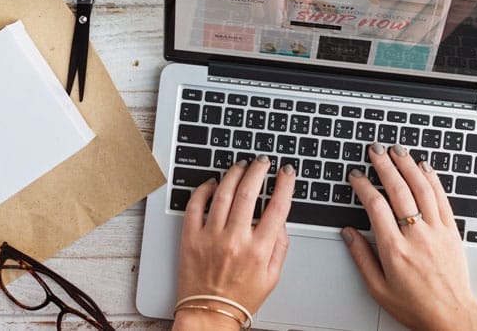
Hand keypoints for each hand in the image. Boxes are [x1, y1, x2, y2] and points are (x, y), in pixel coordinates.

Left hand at [173, 157, 294, 329]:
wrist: (208, 317)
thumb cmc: (240, 298)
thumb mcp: (272, 277)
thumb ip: (281, 246)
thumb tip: (281, 219)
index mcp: (258, 250)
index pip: (277, 207)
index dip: (285, 184)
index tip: (286, 172)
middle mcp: (234, 241)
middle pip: (249, 193)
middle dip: (258, 170)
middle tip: (262, 162)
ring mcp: (210, 238)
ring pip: (223, 193)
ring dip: (234, 174)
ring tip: (241, 165)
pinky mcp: (190, 238)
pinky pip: (195, 205)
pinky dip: (203, 189)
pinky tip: (212, 183)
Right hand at [342, 143, 476, 330]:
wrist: (451, 316)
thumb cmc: (415, 306)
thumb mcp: (378, 289)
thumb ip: (361, 258)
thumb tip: (348, 233)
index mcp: (394, 250)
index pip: (375, 206)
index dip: (363, 186)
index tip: (356, 175)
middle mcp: (416, 236)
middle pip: (398, 190)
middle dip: (384, 165)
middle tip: (375, 149)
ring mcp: (436, 231)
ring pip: (421, 188)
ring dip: (408, 165)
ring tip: (397, 150)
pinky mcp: (451, 230)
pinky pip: (441, 198)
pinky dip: (432, 179)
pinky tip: (424, 167)